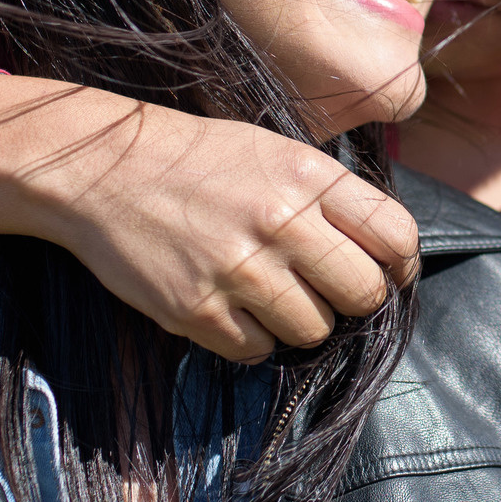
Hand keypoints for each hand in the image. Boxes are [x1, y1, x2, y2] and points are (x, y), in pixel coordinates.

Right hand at [0, 75, 417, 361]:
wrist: (100, 167)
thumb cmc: (195, 159)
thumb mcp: (273, 151)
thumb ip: (327, 194)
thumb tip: (383, 248)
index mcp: (308, 176)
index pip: (396, 236)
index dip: (400, 264)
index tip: (389, 272)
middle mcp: (282, 222)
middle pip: (364, 294)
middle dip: (355, 301)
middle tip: (330, 292)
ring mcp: (240, 270)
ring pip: (314, 331)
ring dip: (301, 323)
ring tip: (271, 296)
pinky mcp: (198, 310)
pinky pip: (258, 350)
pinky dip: (253, 339)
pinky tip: (233, 308)